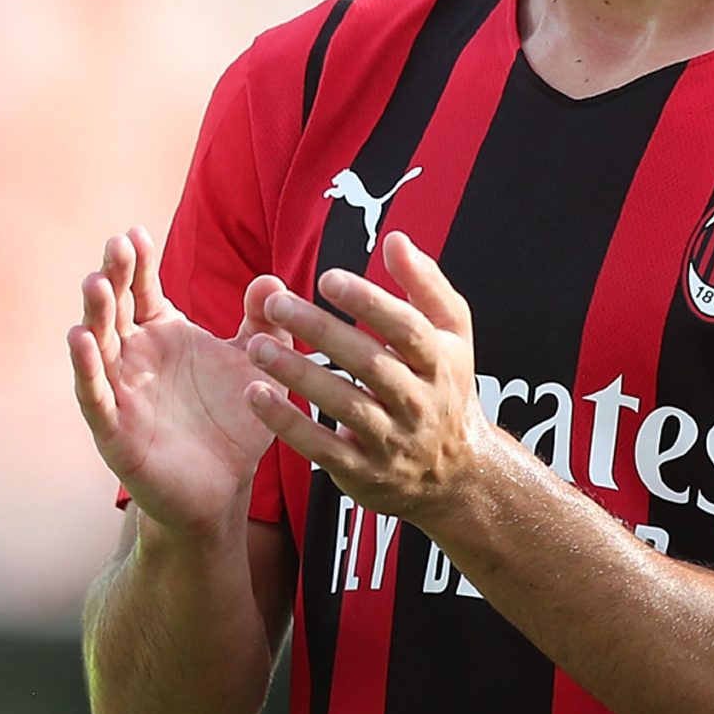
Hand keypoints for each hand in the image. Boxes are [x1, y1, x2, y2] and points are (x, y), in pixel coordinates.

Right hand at [68, 226, 288, 540]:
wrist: (224, 486)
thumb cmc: (233, 419)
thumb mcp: (256, 364)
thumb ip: (264, 323)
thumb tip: (268, 279)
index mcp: (162, 335)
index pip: (142, 291)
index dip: (137, 264)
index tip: (135, 233)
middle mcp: (134, 358)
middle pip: (116, 310)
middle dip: (113, 278)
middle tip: (114, 246)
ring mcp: (120, 392)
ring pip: (99, 348)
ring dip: (94, 316)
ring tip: (94, 283)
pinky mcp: (114, 430)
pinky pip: (96, 396)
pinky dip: (87, 370)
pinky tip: (79, 340)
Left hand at [243, 231, 488, 528]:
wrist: (457, 474)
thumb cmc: (445, 386)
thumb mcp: (452, 334)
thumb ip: (425, 284)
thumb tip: (395, 239)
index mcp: (440, 361)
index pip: (406, 329)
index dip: (369, 302)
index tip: (328, 277)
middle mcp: (419, 402)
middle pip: (370, 364)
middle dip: (322, 332)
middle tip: (277, 303)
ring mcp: (392, 440)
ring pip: (343, 405)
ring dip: (298, 376)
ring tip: (256, 347)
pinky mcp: (363, 472)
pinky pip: (322, 448)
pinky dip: (288, 424)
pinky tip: (255, 395)